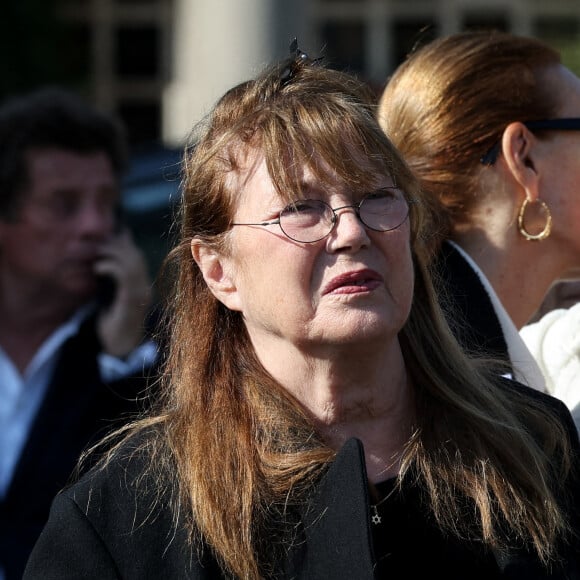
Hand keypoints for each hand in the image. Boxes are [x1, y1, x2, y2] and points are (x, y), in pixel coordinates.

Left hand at [95, 228, 152, 357]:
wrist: (120, 348)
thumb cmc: (113, 325)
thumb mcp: (111, 299)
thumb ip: (110, 283)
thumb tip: (100, 263)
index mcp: (141, 286)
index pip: (137, 257)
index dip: (125, 243)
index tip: (110, 236)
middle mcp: (144, 287)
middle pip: (136, 256)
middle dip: (117, 245)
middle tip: (99, 243)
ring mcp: (140, 293)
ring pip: (132, 262)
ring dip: (113, 253)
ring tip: (96, 254)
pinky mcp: (131, 299)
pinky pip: (124, 275)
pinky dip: (110, 267)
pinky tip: (97, 269)